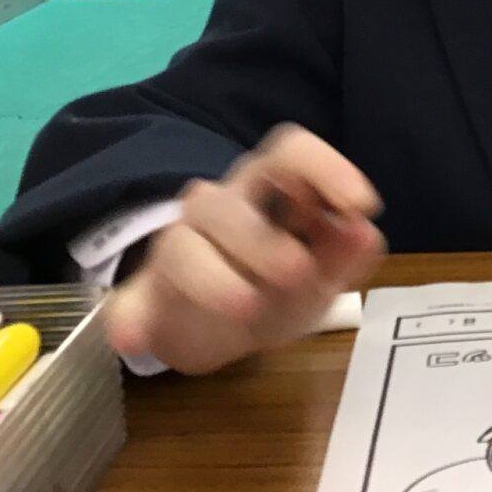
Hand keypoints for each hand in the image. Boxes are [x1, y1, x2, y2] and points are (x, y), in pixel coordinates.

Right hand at [104, 125, 384, 373]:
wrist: (218, 327)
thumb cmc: (277, 283)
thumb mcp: (322, 276)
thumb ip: (344, 256)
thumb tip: (366, 233)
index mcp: (270, 190)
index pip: (290, 153)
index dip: (325, 167)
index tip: (361, 203)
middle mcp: (221, 208)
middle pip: (229, 202)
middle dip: (264, 239)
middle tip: (299, 274)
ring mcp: (177, 250)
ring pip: (182, 245)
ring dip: (214, 275)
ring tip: (246, 307)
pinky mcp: (143, 298)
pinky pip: (125, 302)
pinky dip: (127, 319)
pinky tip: (132, 339)